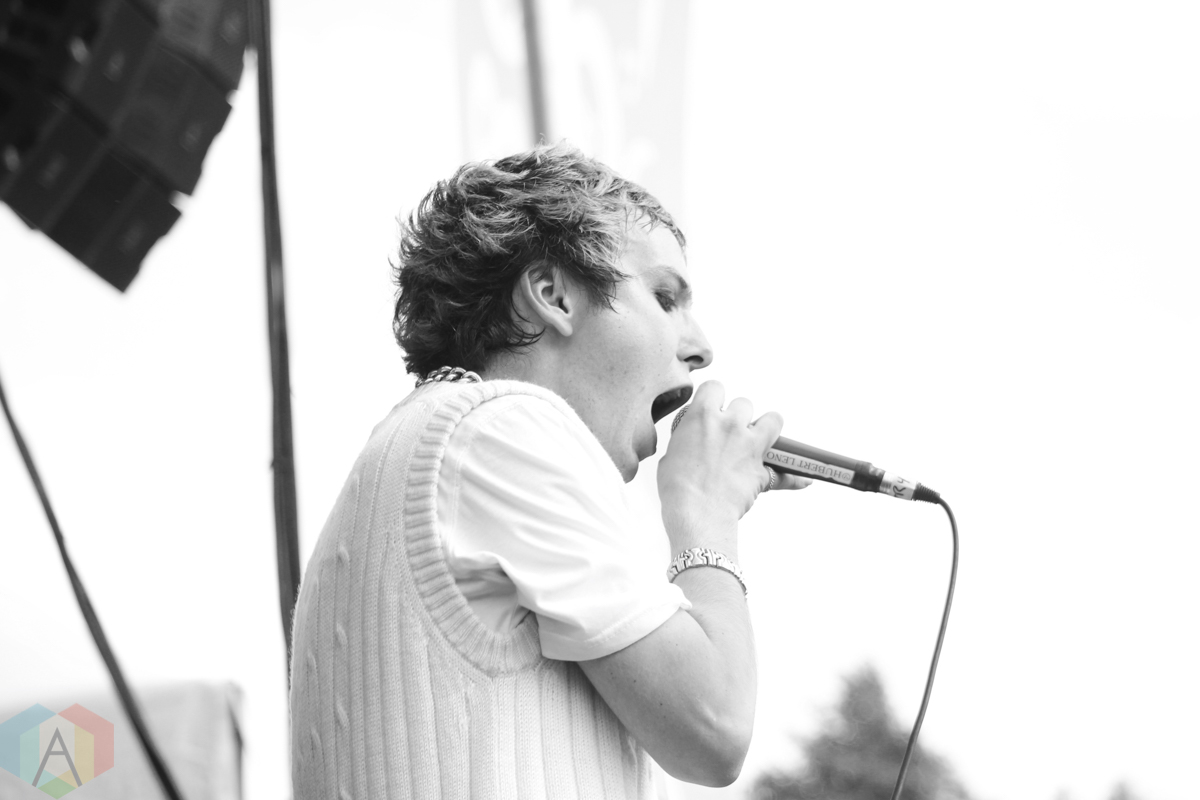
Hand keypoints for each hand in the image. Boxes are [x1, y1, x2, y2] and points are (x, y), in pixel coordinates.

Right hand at [657, 381, 807, 551]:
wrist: (695, 512)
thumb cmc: (676, 487)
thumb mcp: (672, 455)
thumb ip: (687, 442)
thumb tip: (691, 446)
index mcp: (702, 416)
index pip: (714, 388)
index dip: (714, 398)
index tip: (713, 408)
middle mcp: (729, 424)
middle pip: (744, 404)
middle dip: (739, 416)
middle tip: (731, 433)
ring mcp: (749, 444)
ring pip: (773, 420)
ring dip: (768, 427)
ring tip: (762, 440)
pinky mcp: (762, 468)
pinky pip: (786, 470)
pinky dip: (794, 476)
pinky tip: (802, 479)